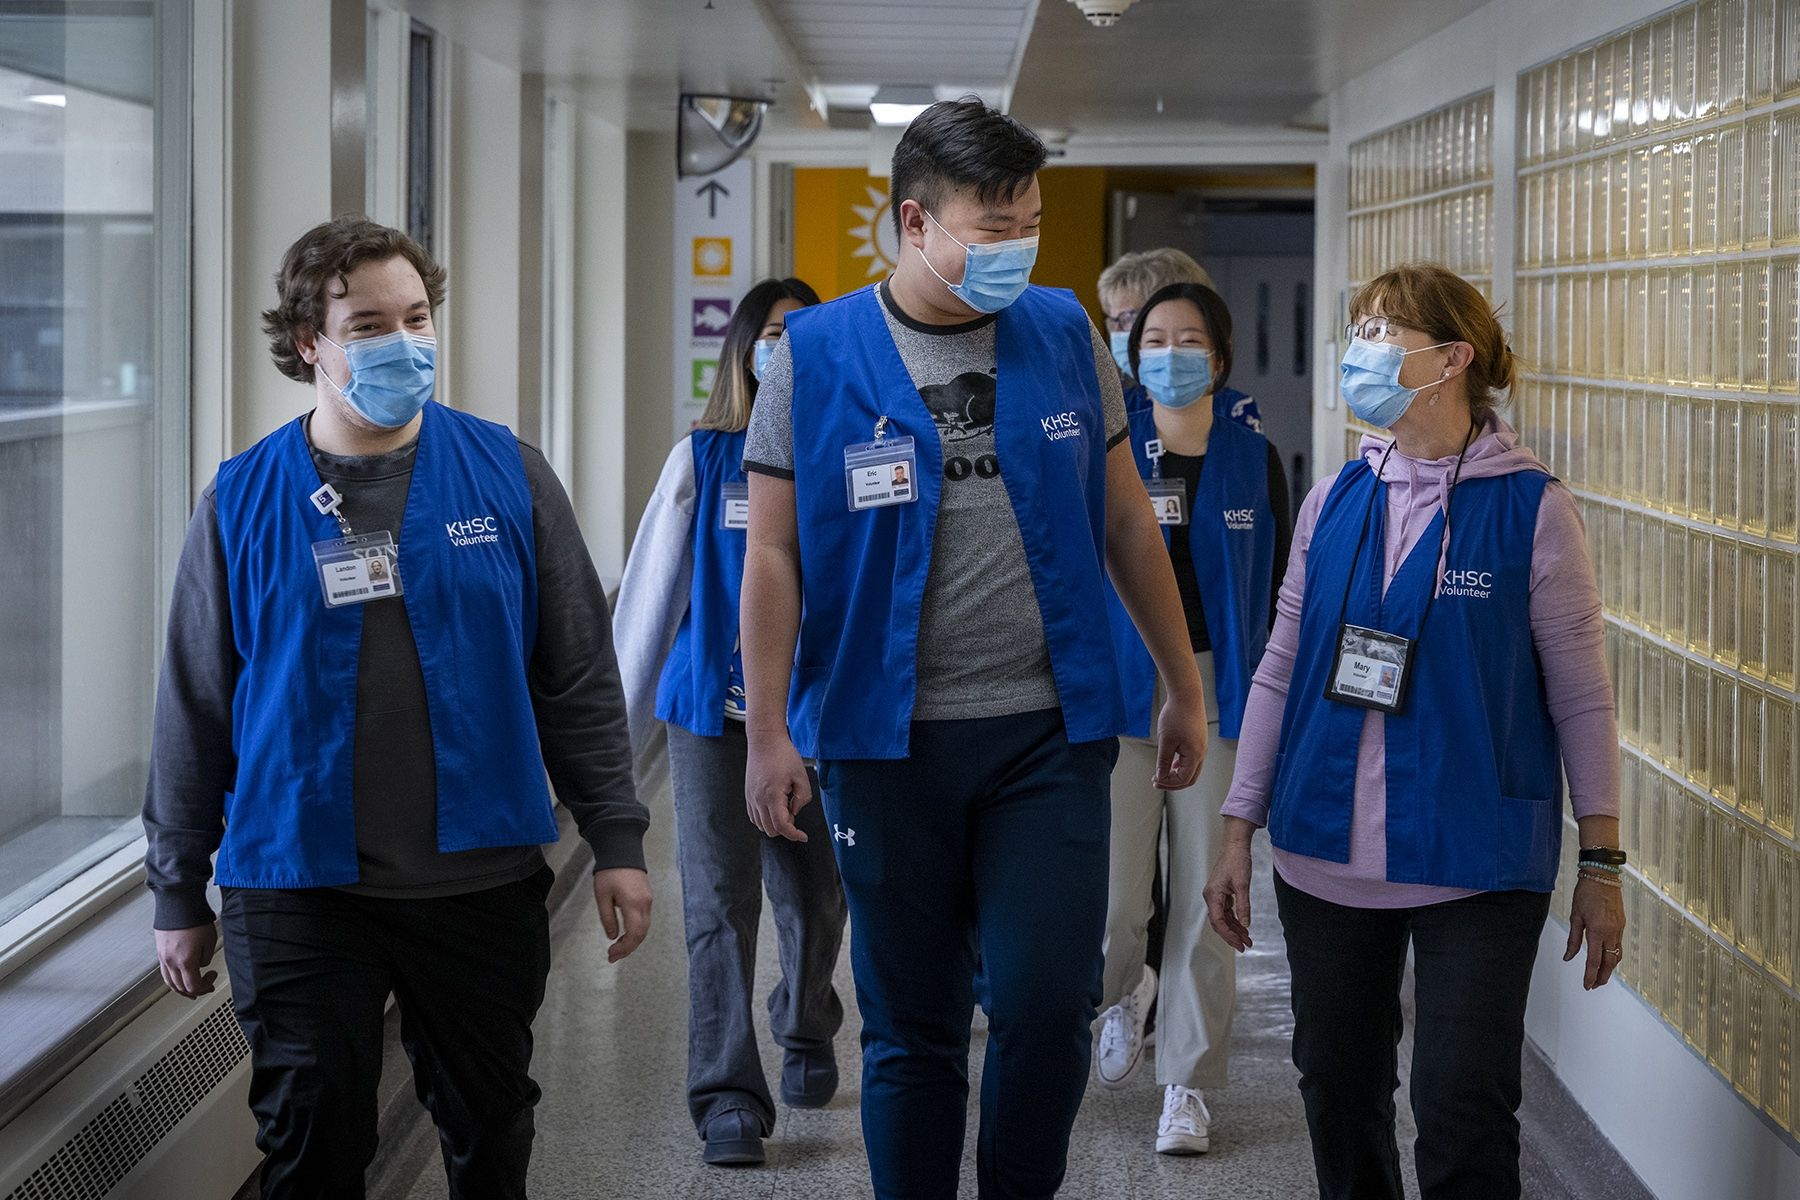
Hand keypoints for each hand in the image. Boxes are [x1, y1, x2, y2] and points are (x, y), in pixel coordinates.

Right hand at [155, 924, 218, 998]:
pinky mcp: (159, 951)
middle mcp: (171, 962)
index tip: (212, 979)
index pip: (193, 986)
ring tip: (190, 988)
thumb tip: (200, 965)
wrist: (178, 904)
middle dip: (194, 990)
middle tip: (204, 986)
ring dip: (181, 988)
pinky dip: (172, 978)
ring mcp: (162, 957)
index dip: (204, 987)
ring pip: (169, 982)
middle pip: (180, 987)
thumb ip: (205, 958)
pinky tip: (179, 975)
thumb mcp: (210, 941)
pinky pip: (164, 971)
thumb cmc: (195, 919)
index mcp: (185, 961)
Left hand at [593, 868, 651, 963]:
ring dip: (632, 940)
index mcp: (633, 904)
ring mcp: (648, 900)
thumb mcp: (602, 896)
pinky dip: (636, 931)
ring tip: (617, 948)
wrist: (622, 850)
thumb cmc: (610, 871)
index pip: (634, 934)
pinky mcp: (647, 897)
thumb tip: (612, 936)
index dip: (624, 948)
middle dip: (628, 948)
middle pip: (642, 934)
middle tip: (613, 956)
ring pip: (645, 928)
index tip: (612, 954)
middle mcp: (645, 904)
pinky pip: (645, 920)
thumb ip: (608, 918)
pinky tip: (625, 934)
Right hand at [746, 732, 812, 841]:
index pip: (782, 826)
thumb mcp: (801, 776)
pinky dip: (764, 819)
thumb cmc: (783, 755)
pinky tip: (774, 807)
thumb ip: (802, 798)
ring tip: (785, 806)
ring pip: (761, 825)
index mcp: (772, 795)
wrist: (765, 741)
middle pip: (770, 829)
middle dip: (785, 828)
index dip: (794, 835)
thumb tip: (794, 811)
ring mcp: (751, 797)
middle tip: (794, 810)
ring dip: (775, 824)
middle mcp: (758, 799)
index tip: (803, 836)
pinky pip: (754, 816)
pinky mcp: (748, 794)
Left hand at [1152, 691, 1208, 790]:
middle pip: (1190, 778)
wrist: (1187, 695)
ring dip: (1177, 774)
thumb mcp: (1166, 741)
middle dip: (1173, 782)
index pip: (1183, 779)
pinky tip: (1170, 764)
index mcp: (1195, 755)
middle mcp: (1201, 753)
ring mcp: (1201, 747)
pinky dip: (1181, 765)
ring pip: (1192, 769)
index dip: (1168, 783)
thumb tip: (1160, 777)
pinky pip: (1192, 760)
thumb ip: (1163, 761)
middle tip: (1156, 781)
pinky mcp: (1199, 741)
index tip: (1154, 779)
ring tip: (1161, 774)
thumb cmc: (1175, 716)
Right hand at [1203, 826, 1254, 951]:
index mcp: (1212, 895)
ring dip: (1235, 928)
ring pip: (1223, 918)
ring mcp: (1216, 895)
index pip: (1218, 921)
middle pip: (1219, 922)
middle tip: (1245, 946)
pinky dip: (1235, 919)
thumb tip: (1245, 924)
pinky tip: (1243, 926)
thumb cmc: (1237, 861)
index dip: (1228, 935)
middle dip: (1232, 935)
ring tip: (1248, 939)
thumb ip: (1243, 906)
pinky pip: (1226, 911)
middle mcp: (1211, 896)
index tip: (1239, 944)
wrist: (1235, 846)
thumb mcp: (1243, 885)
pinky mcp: (1221, 893)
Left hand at [1564, 874, 1625, 989]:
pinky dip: (1613, 956)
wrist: (1602, 876)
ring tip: (1600, 976)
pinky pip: (1619, 946)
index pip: (1593, 960)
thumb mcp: (1575, 916)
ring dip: (1609, 968)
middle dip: (1602, 976)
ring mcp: (1619, 929)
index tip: (1586, 986)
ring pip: (1616, 956)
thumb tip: (1568, 957)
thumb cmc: (1586, 893)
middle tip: (1593, 985)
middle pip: (1609, 962)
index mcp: (1597, 931)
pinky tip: (1607, 959)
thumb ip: (1573, 939)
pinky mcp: (1621, 925)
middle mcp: (1611, 932)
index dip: (1590, 975)